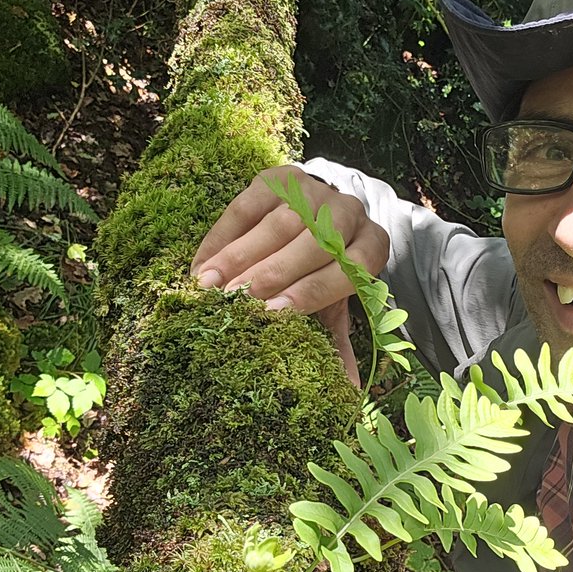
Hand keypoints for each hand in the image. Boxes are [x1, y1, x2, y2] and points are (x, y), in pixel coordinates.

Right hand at [190, 165, 390, 383]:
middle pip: (314, 240)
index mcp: (370, 247)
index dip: (313, 290)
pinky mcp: (278, 177)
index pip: (351, 267)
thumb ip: (337, 343)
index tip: (275, 313)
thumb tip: (350, 395)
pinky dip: (222, 237)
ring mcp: (314, 189)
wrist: (317, 217)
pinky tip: (202, 266)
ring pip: (279, 221)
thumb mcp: (332, 306)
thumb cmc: (322, 275)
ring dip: (240, 256)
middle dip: (273, 271)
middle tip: (236, 300)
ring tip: (210, 286)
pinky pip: (247, 204)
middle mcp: (349, 212)